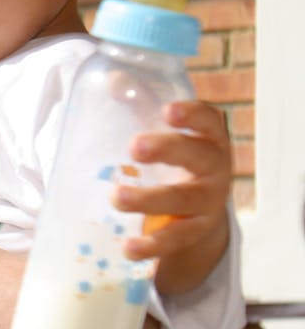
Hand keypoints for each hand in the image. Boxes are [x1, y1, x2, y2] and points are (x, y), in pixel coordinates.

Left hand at [111, 100, 231, 293]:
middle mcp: (215, 167)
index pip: (209, 120)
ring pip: (184, 200)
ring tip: (116, 198)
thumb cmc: (175, 154)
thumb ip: (139, 104)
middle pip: (198, 156)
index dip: (192, 114)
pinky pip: (176, 238)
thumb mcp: (161, 128)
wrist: (199, 207)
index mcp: (209, 136)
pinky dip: (152, 245)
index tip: (168, 110)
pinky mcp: (197, 231)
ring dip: (149, 200)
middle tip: (134, 146)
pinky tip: (129, 248)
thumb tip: (113, 79)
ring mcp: (209, 202)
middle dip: (167, 150)